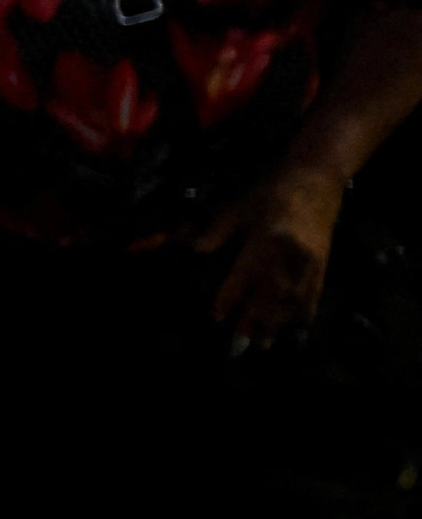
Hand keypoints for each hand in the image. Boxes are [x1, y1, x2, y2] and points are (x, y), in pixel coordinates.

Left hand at [198, 158, 346, 345]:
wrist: (317, 177)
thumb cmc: (272, 190)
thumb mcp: (240, 206)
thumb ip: (216, 231)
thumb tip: (193, 249)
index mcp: (266, 237)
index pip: (244, 275)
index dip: (230, 297)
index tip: (217, 316)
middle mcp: (290, 253)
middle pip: (270, 293)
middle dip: (254, 319)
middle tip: (241, 341)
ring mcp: (310, 259)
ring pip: (292, 298)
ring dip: (278, 322)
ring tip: (265, 342)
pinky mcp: (324, 261)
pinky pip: (315, 292)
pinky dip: (306, 312)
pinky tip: (299, 328)